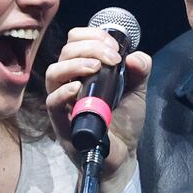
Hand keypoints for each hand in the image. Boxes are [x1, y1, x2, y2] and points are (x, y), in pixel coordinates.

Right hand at [45, 26, 151, 192]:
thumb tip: (134, 56)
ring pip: (53, 74)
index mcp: (84, 71)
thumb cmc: (123, 121)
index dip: (92, 36)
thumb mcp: (137, 91)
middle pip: (65, 53)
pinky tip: (78, 89)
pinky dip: (62, 92)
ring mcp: (64, 103)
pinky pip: (52, 103)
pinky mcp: (61, 123)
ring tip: (96, 67)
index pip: (75, 42)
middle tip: (111, 58)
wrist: (122, 155)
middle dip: (89, 48)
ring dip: (74, 65)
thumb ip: (140, 71)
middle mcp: (70, 82)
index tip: (114, 46)